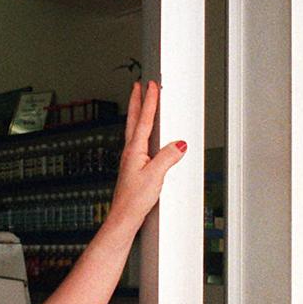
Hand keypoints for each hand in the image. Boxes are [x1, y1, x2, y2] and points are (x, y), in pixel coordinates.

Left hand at [108, 81, 185, 225]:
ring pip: (134, 130)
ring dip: (137, 114)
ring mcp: (130, 159)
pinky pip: (137, 142)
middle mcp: (130, 152)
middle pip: (133, 120)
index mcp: (134, 150)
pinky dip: (140, 131)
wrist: (123, 217)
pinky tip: (144, 136)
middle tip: (138, 86)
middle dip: (136, 101)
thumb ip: (167, 157)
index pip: (144, 120)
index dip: (149, 101)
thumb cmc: (134, 200)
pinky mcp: (132, 168)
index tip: (151, 85)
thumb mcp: (155, 176)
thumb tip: (179, 144)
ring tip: (140, 103)